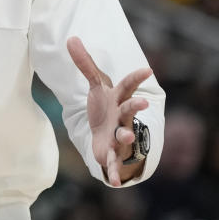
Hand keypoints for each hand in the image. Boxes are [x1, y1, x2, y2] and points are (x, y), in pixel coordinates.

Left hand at [67, 36, 151, 185]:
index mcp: (119, 98)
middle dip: (136, 106)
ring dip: (126, 134)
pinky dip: (114, 172)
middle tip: (143, 101)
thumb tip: (71, 38)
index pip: (129, 85)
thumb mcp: (96, 85)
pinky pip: (114, 163)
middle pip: (130, 109)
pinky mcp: (112, 152)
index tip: (148, 69)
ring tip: (125, 134)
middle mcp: (123, 116)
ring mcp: (120, 134)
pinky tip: (113, 182)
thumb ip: (85, 63)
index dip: (137, 77)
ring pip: (125, 134)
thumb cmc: (106, 107)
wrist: (109, 135)